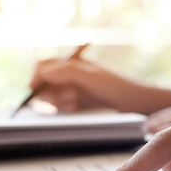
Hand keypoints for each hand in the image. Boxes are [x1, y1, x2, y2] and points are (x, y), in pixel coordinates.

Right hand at [29, 57, 153, 112]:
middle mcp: (71, 74)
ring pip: (53, 96)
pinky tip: (78, 108)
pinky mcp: (79, 102)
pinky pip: (63, 106)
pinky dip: (66, 108)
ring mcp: (74, 88)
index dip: (37, 77)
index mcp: (72, 62)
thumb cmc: (116, 86)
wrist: (136, 102)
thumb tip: (44, 73)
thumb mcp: (90, 77)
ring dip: (60, 101)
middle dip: (51, 92)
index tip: (35, 89)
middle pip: (45, 83)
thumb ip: (67, 72)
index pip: (43, 66)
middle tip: (68, 97)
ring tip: (75, 102)